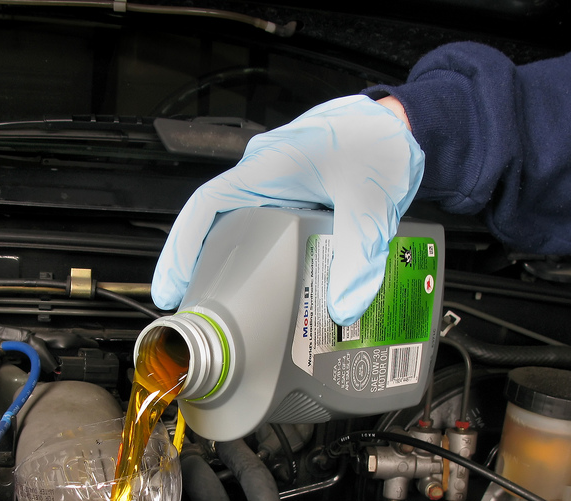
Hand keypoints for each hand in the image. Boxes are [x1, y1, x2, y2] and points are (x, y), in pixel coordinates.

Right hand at [151, 95, 423, 325]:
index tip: (169, 285)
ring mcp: (273, 182)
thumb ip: (361, 257)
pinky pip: (255, 224)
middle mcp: (263, 171)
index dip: (181, 247)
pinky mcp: (288, 193)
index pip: (205, 206)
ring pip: (233, 224)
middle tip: (189, 307)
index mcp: (270, 165)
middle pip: (211, 221)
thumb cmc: (381, 141)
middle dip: (194, 264)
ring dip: (219, 260)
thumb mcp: (372, 204)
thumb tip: (344, 308)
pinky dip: (247, 254)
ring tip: (215, 302)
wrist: (401, 123)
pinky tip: (254, 281)